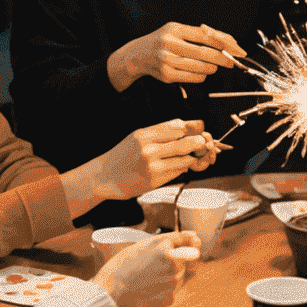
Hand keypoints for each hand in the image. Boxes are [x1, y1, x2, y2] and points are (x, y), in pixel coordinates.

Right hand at [92, 230, 200, 306]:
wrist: (112, 292)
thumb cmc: (123, 266)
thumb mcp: (144, 244)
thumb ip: (172, 239)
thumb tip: (194, 235)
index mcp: (166, 249)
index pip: (189, 241)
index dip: (191, 241)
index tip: (192, 241)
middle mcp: (174, 266)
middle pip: (187, 259)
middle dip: (178, 259)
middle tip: (157, 263)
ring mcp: (173, 284)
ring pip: (182, 274)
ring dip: (172, 273)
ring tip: (151, 275)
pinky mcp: (170, 298)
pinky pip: (174, 289)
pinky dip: (166, 287)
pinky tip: (150, 286)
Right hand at [99, 119, 216, 195]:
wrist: (104, 177)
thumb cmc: (123, 156)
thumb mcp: (138, 137)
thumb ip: (160, 132)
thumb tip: (187, 127)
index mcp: (145, 134)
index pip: (178, 126)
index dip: (194, 127)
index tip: (199, 128)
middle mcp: (149, 149)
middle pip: (186, 142)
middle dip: (198, 143)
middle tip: (201, 143)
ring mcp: (153, 166)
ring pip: (185, 159)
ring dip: (192, 157)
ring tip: (189, 156)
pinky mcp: (155, 180)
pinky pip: (178, 172)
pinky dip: (182, 167)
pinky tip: (177, 166)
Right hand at [110, 23, 245, 89]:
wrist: (138, 55)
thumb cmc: (162, 41)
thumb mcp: (177, 30)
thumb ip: (199, 33)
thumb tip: (226, 40)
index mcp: (174, 29)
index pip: (205, 35)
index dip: (223, 43)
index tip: (235, 48)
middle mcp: (169, 44)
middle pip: (205, 53)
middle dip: (222, 59)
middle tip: (231, 61)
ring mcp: (167, 60)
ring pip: (201, 68)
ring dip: (212, 68)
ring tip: (212, 66)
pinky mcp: (167, 75)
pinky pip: (193, 78)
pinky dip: (201, 76)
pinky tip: (200, 72)